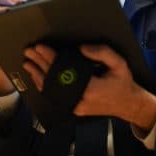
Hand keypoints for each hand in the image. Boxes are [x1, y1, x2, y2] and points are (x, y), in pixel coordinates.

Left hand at [22, 43, 155, 130]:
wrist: (128, 104)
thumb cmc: (123, 81)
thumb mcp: (118, 63)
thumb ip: (102, 53)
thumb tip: (81, 47)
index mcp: (91, 87)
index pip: (64, 70)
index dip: (50, 57)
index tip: (40, 47)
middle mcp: (80, 99)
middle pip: (54, 79)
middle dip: (40, 63)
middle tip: (29, 51)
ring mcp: (75, 106)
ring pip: (52, 90)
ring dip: (38, 75)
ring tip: (28, 63)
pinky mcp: (74, 108)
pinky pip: (56, 96)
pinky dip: (45, 86)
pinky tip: (37, 77)